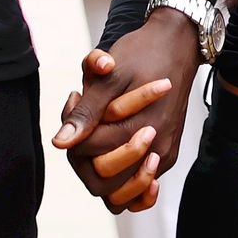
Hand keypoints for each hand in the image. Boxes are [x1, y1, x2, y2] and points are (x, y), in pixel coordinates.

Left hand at [52, 10, 199, 212]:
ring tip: (99, 133)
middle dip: (84, 154)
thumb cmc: (142, 54)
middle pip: (101, 178)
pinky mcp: (167, 155)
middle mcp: (154, 149)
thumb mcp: (110, 75)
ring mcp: (162, 155)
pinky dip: (121, 177)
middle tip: (85, 119)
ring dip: (102, 168)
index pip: (88, 152)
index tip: (76, 97)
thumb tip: (59, 144)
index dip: (74, 130)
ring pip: (120, 191)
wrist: (178, 45)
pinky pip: (139, 185)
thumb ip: (86, 113)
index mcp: (138, 128)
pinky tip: (111, 148)